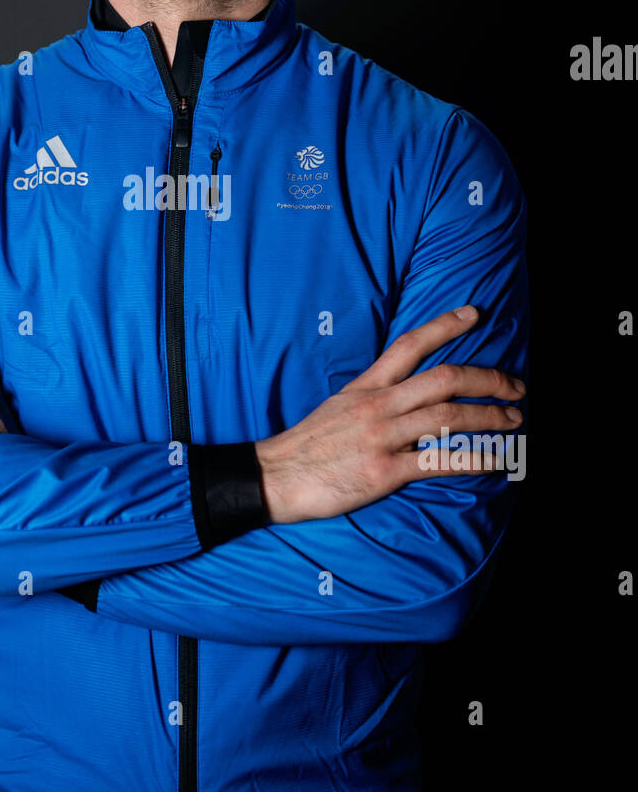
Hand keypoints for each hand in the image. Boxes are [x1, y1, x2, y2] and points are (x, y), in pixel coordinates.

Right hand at [255, 305, 524, 524]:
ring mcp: (382, 437)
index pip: (409, 344)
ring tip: (514, 420)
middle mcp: (378, 405)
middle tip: (516, 387)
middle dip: (488, 379)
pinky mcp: (385, 471)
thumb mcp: (337, 406)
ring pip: (448, 417)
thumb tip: (405, 395)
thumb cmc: (307, 445)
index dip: (445, 325)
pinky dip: (473, 459)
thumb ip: (372, 397)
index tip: (475, 314)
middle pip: (444, 379)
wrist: (274, 477)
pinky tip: (496, 460)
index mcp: (366, 386)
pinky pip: (438, 461)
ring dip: (489, 417)